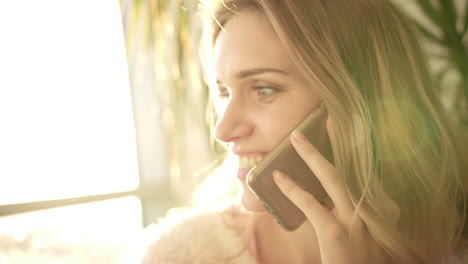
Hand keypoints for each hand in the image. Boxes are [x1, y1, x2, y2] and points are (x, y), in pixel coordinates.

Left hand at [273, 119, 396, 263]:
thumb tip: (331, 186)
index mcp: (384, 206)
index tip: (349, 127)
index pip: (368, 170)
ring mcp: (355, 220)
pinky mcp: (335, 233)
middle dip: (340, 139)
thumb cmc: (363, 255)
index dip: (358, 146)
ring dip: (311, 155)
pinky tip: (279, 177)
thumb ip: (356, 206)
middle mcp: (374, 209)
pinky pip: (311, 204)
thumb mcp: (368, 227)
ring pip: (332, 178)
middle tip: (326, 118)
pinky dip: (293, 188)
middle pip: (354, 165)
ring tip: (295, 138)